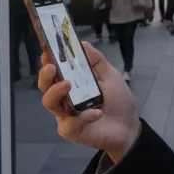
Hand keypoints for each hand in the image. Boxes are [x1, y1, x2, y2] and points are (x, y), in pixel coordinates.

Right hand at [39, 42, 140, 161]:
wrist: (129, 126)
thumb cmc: (118, 100)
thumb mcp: (110, 76)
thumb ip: (96, 60)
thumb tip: (81, 42)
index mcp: (71, 83)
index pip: (53, 71)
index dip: (47, 61)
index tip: (47, 51)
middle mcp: (64, 98)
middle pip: (45, 86)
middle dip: (45, 76)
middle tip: (51, 67)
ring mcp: (65, 115)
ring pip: (50, 103)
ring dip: (56, 92)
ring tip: (68, 84)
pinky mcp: (71, 131)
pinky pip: (69, 123)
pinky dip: (83, 117)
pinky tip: (96, 113)